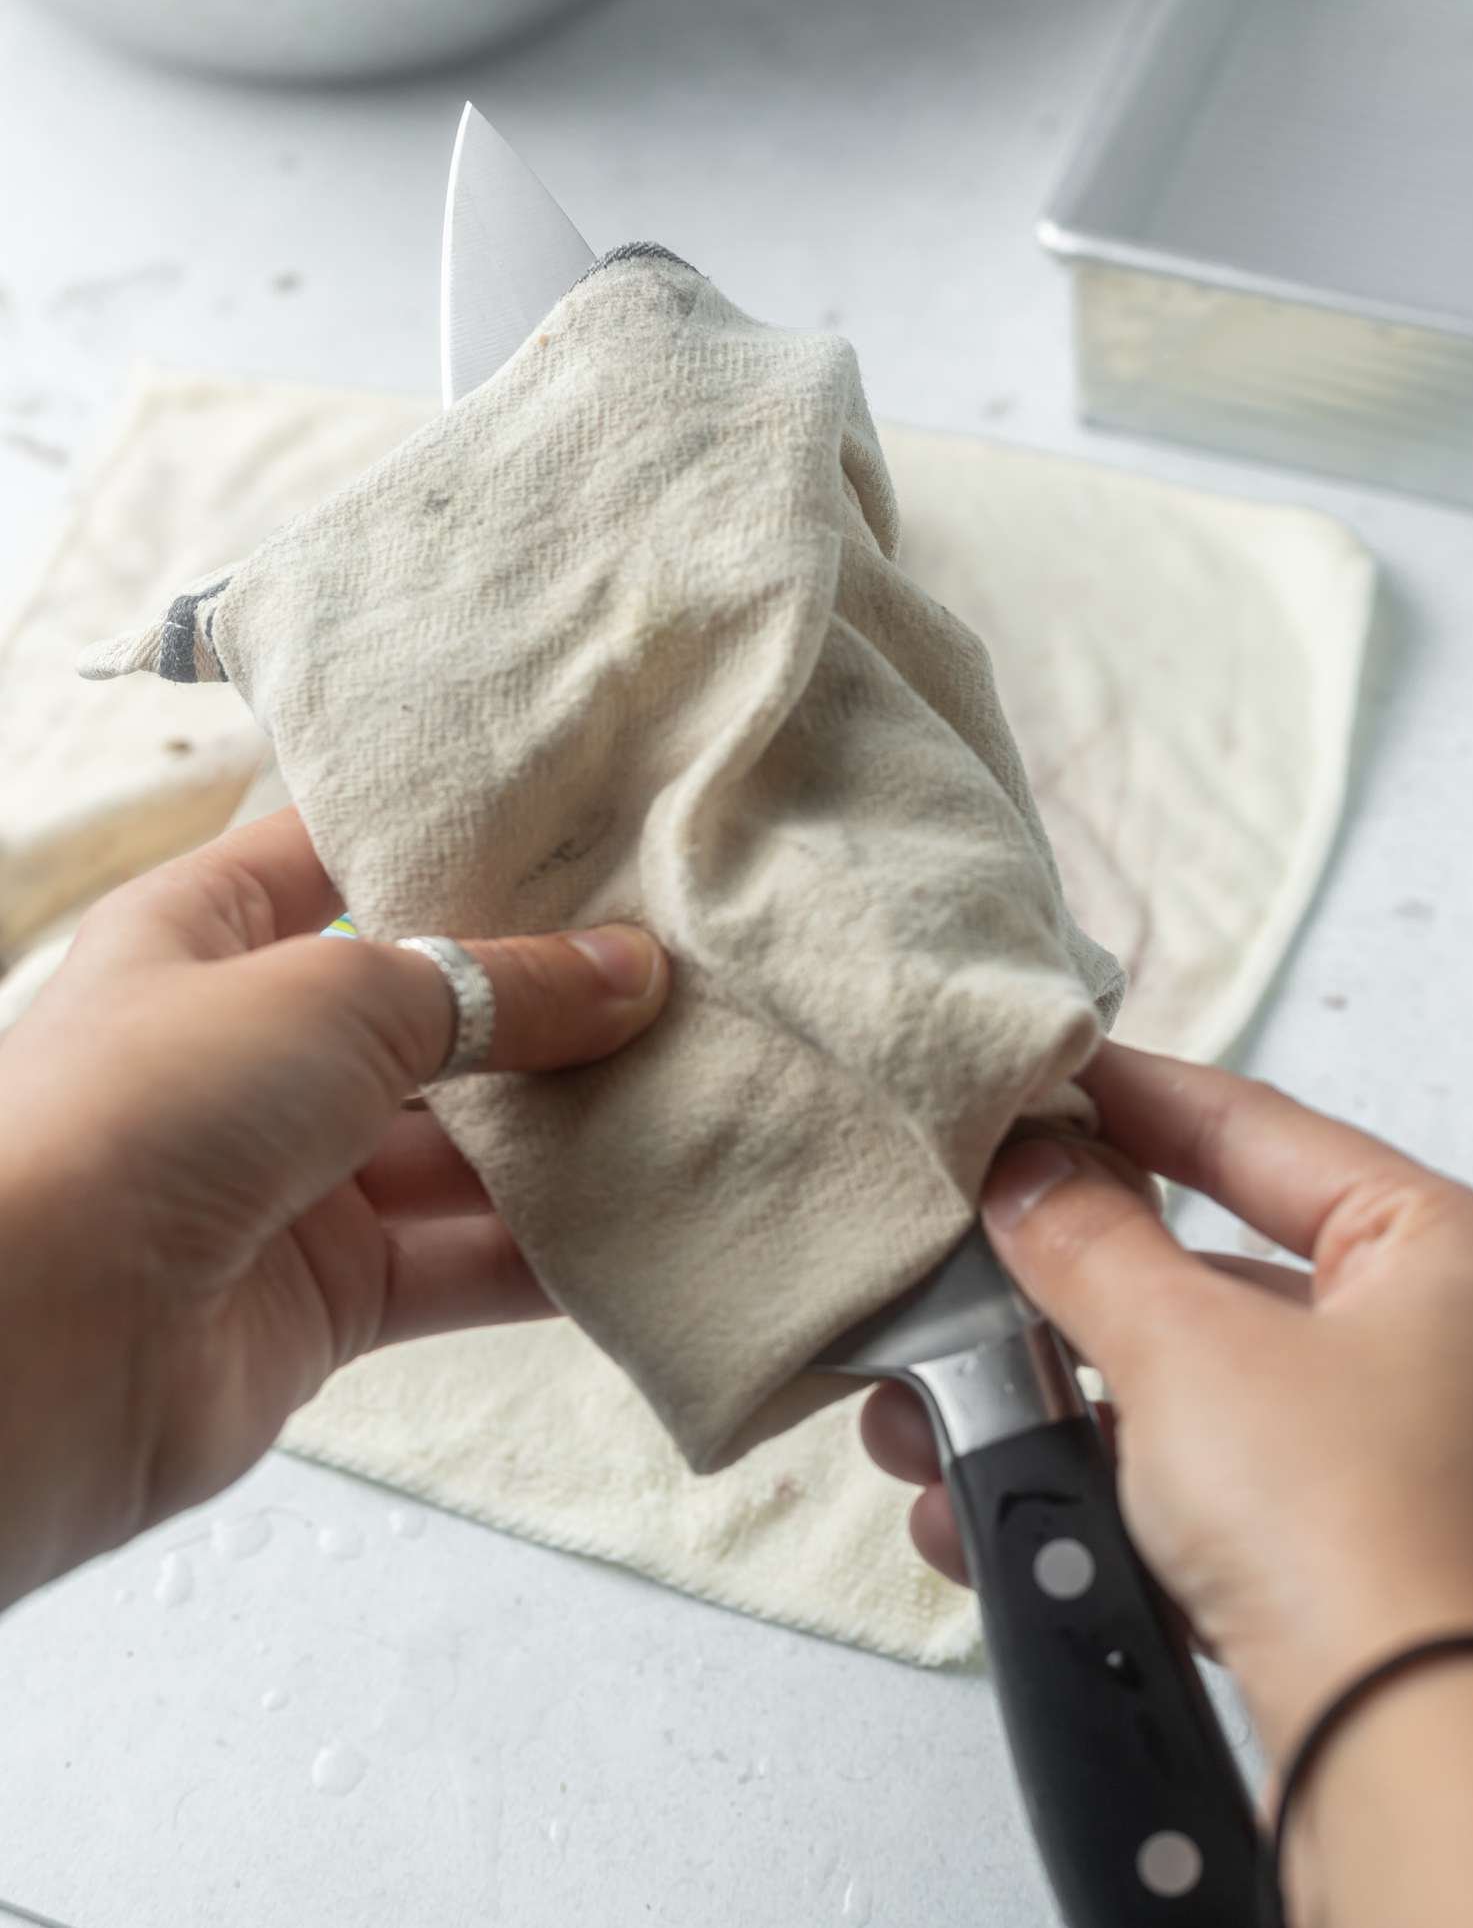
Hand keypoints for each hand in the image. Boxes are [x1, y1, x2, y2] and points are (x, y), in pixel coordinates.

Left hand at [0, 808, 667, 1609]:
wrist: (30, 1345)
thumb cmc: (148, 1109)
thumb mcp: (335, 996)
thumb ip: (494, 986)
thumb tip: (628, 969)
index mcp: (204, 934)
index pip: (341, 858)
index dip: (451, 842)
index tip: (587, 830)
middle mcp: (246, 1052)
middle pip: (426, 1014)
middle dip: (545, 1003)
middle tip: (685, 972)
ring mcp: (286, 1178)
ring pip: (458, 1145)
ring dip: (568, 1131)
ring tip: (702, 1088)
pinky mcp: (325, 1296)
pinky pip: (461, 1260)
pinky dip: (552, 1249)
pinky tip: (655, 1220)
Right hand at [863, 1043, 1472, 1764]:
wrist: (1400, 1769)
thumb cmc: (1361, 1540)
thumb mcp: (1186, 1349)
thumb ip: (1089, 1243)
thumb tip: (1030, 1174)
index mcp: (1438, 1253)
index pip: (1254, 1129)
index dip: (1127, 1096)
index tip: (1034, 1078)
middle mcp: (1429, 1350)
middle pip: (1201, 1278)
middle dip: (1052, 1298)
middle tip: (958, 1269)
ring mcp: (1383, 1466)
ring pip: (1177, 1400)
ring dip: (1045, 1414)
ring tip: (928, 1423)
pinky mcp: (1334, 1570)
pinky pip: (1183, 1502)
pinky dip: (1086, 1504)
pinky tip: (985, 1519)